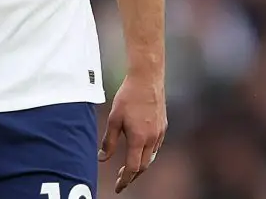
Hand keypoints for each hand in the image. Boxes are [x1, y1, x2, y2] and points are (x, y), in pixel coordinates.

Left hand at [97, 74, 166, 192]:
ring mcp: (160, 132)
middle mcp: (152, 139)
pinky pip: (156, 146)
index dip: (125, 180)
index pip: (133, 168)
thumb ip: (109, 141)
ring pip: (151, 157)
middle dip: (133, 175)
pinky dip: (148, 153)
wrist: (147, 78)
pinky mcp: (163, 125)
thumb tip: (102, 158)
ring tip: (130, 167)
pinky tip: (141, 149)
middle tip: (122, 179)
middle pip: (144, 166)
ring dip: (141, 165)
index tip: (118, 187)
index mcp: (139, 139)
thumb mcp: (113, 119)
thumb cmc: (129, 96)